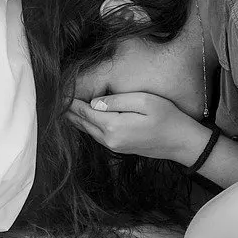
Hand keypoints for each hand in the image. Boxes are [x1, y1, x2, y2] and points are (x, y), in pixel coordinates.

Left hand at [65, 92, 200, 160]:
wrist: (182, 143)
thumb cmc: (168, 118)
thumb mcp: (145, 101)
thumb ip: (117, 101)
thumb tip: (95, 102)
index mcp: (114, 126)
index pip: (84, 110)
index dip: (69, 100)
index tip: (58, 90)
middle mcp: (110, 139)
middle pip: (81, 122)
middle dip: (68, 109)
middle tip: (55, 96)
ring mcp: (114, 146)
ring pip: (87, 130)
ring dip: (76, 118)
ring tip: (64, 104)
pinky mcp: (119, 147)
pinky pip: (96, 135)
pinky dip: (86, 124)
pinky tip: (83, 116)